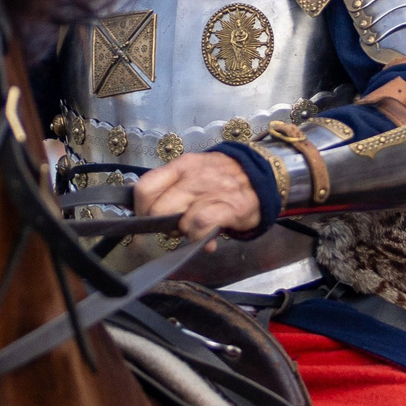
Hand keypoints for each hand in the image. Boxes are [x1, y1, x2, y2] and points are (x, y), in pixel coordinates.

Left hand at [132, 152, 260, 245]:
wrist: (264, 174)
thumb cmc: (224, 178)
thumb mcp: (194, 173)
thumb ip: (172, 188)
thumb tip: (145, 211)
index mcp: (181, 166)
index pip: (145, 187)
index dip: (141, 209)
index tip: (148, 219)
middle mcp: (193, 176)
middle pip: (158, 209)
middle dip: (163, 225)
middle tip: (175, 228)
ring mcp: (211, 190)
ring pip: (179, 220)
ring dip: (184, 232)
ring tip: (194, 230)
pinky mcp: (229, 206)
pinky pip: (201, 226)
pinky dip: (199, 237)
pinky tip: (207, 239)